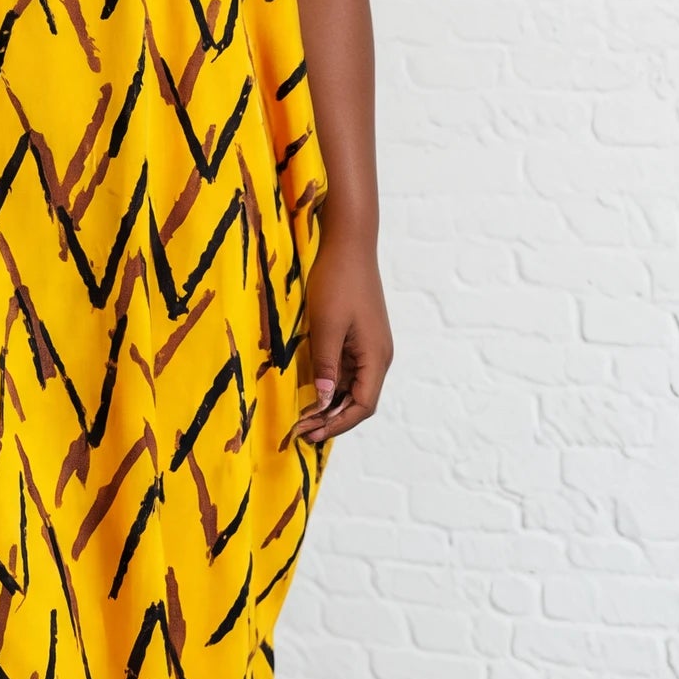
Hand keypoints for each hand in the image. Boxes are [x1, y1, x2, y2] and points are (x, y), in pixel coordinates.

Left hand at [294, 228, 393, 444]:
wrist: (348, 245)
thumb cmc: (337, 281)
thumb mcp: (325, 325)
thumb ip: (326, 365)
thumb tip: (325, 401)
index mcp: (376, 357)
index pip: (363, 406)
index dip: (337, 424)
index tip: (310, 434)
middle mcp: (378, 357)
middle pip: (359, 401)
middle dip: (332, 420)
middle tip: (301, 431)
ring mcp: (370, 347)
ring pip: (353, 388)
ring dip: (330, 405)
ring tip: (303, 418)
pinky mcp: (359, 338)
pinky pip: (348, 371)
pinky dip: (331, 386)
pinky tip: (311, 392)